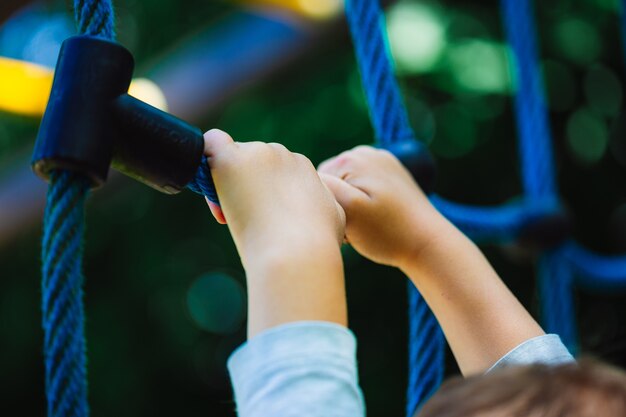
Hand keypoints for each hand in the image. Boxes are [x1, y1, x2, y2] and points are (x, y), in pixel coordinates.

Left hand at [203, 129, 344, 267]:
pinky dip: (205, 157)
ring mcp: (256, 154)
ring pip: (232, 159)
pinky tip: (206, 184)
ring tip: (229, 218)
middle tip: (242, 220)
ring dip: (227, 184)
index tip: (264, 218)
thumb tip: (315, 208)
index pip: (274, 171)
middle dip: (245, 187)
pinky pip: (212, 142)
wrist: (297, 252)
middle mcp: (281, 154)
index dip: (265, 193)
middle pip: (252, 163)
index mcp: (303, 167)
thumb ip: (321, 204)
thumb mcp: (333, 218)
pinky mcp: (231, 160)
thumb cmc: (317, 244)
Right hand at [318, 145, 449, 268]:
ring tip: (365, 224)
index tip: (340, 224)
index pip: (315, 182)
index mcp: (351, 158)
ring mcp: (381, 161)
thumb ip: (324, 188)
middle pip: (330, 181)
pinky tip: (375, 218)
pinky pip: (362, 185)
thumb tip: (304, 174)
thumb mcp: (348, 212)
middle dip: (335, 204)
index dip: (323, 206)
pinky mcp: (391, 173)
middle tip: (353, 228)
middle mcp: (365, 152)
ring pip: (345, 184)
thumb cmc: (387, 233)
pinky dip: (362, 201)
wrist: (427, 243)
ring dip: (347, 204)